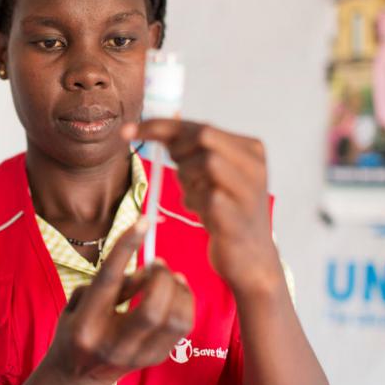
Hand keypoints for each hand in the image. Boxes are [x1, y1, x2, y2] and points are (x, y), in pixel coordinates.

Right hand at [42, 218, 193, 384]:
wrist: (76, 376)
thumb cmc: (74, 330)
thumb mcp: (79, 302)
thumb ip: (111, 284)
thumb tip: (147, 270)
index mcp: (86, 323)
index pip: (109, 280)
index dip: (127, 246)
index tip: (143, 221)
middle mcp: (112, 343)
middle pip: (152, 308)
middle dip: (161, 278)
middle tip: (158, 264)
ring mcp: (135, 356)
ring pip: (174, 320)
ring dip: (178, 290)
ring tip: (169, 277)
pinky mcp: (153, 360)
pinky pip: (182, 328)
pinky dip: (185, 303)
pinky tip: (176, 291)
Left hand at [122, 119, 281, 295]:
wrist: (251, 260)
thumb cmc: (226, 213)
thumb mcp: (213, 175)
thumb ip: (191, 149)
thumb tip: (162, 124)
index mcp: (251, 149)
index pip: (201, 126)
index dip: (161, 125)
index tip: (128, 130)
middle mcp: (255, 165)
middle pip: (203, 137)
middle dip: (179, 152)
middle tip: (179, 174)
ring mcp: (249, 190)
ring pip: (205, 162)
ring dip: (188, 179)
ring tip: (197, 197)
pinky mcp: (237, 215)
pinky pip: (203, 197)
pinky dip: (194, 203)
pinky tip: (204, 214)